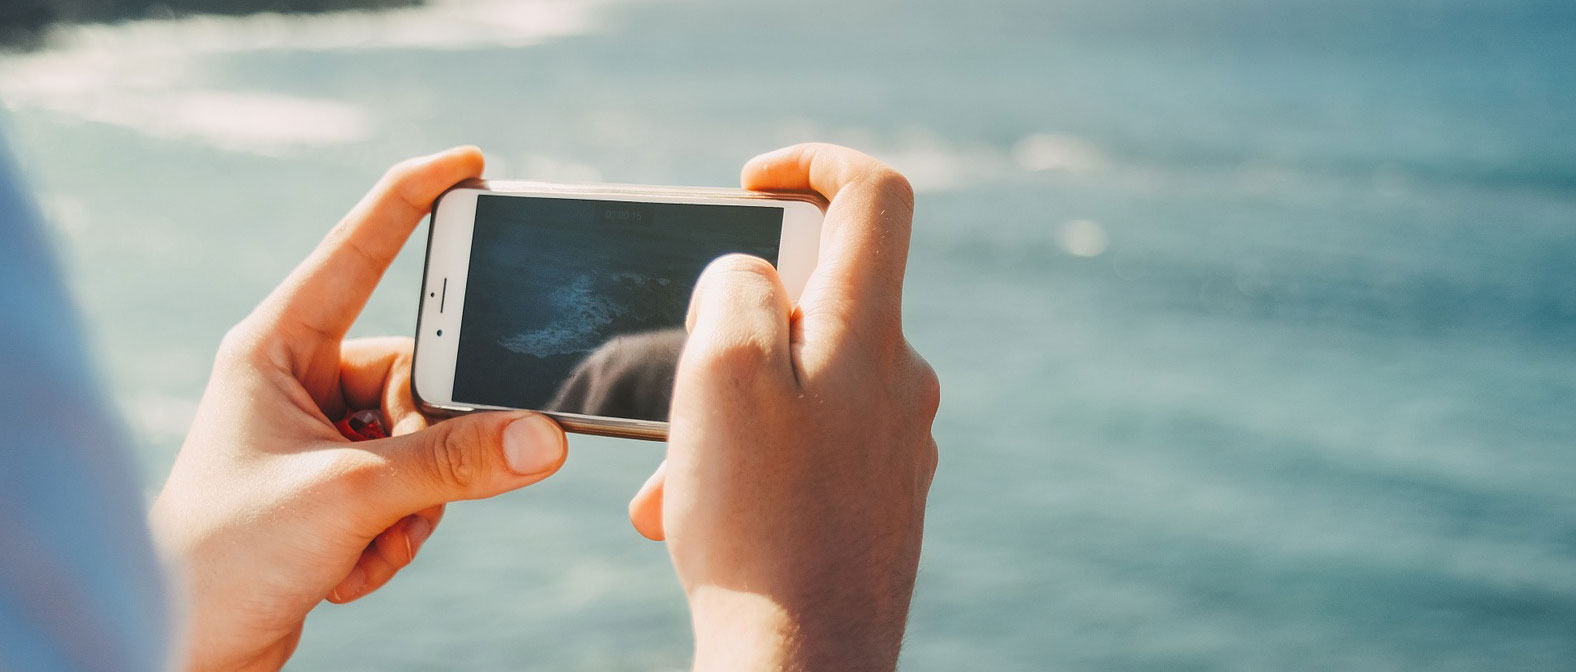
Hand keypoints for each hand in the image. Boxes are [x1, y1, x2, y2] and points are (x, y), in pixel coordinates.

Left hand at [150, 147, 569, 670]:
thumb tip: (544, 438)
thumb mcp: (350, 497)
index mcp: (276, 346)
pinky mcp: (334, 488)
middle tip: (402, 488)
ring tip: (360, 542)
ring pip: (425, 439)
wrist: (184, 650)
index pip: (359, 252)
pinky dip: (396, 532)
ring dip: (414, 502)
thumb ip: (454, 462)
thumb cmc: (225, 557)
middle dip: (427, 443)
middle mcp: (297, 381)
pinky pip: (412, 487)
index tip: (471, 163)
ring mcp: (318, 437)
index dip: (414, 200)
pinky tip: (347, 568)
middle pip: (421, 372)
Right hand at [628, 144, 940, 670]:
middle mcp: (901, 380)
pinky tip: (699, 516)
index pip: (875, 195)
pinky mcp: (881, 496)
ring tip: (674, 480)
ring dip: (724, 413)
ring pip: (799, 386)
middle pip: (818, 298)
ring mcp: (897, 442)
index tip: (750, 183)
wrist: (803, 664)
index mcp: (871, 333)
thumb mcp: (720, 372)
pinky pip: (807, 447)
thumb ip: (736, 288)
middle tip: (677, 381)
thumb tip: (750, 272)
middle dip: (730, 328)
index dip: (812, 163)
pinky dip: (748, 463)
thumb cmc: (758, 523)